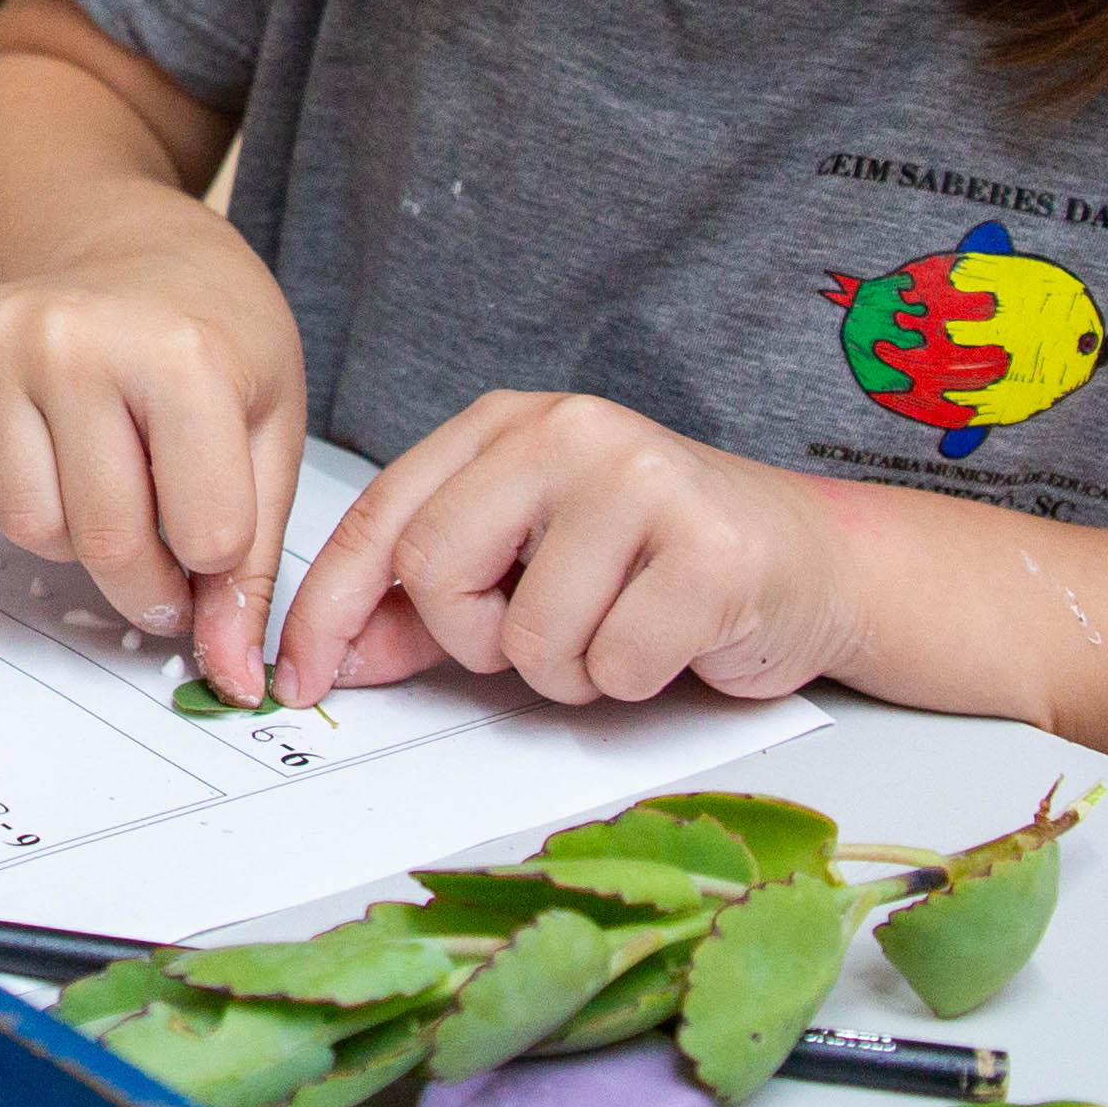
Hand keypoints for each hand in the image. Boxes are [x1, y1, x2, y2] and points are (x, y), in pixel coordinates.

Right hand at [0, 226, 308, 699]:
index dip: (218, 559)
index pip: (205, 535)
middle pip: (103, 543)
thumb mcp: (269, 426)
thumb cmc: (212, 331)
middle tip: (166, 561)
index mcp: (180, 355)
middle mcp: (75, 341)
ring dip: (75, 536)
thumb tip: (232, 680)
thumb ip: (254, 558)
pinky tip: (53, 443)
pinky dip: (12, 489)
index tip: (218, 538)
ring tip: (112, 483)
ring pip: (26, 528)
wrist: (119, 236)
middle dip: (145, 580)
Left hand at [271, 388, 861, 711]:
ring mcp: (641, 479)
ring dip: (568, 670)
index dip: (327, 608)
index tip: (295, 681)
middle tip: (538, 633)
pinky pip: (613, 666)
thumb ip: (422, 608)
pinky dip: (633, 680)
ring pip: (528, 637)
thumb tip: (329, 657)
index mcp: (505, 425)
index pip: (380, 516)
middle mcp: (566, 430)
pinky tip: (673, 637)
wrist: (812, 563)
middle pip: (436, 572)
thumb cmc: (655, 565)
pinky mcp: (708, 549)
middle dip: (475, 640)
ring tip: (621, 625)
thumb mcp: (523, 570)